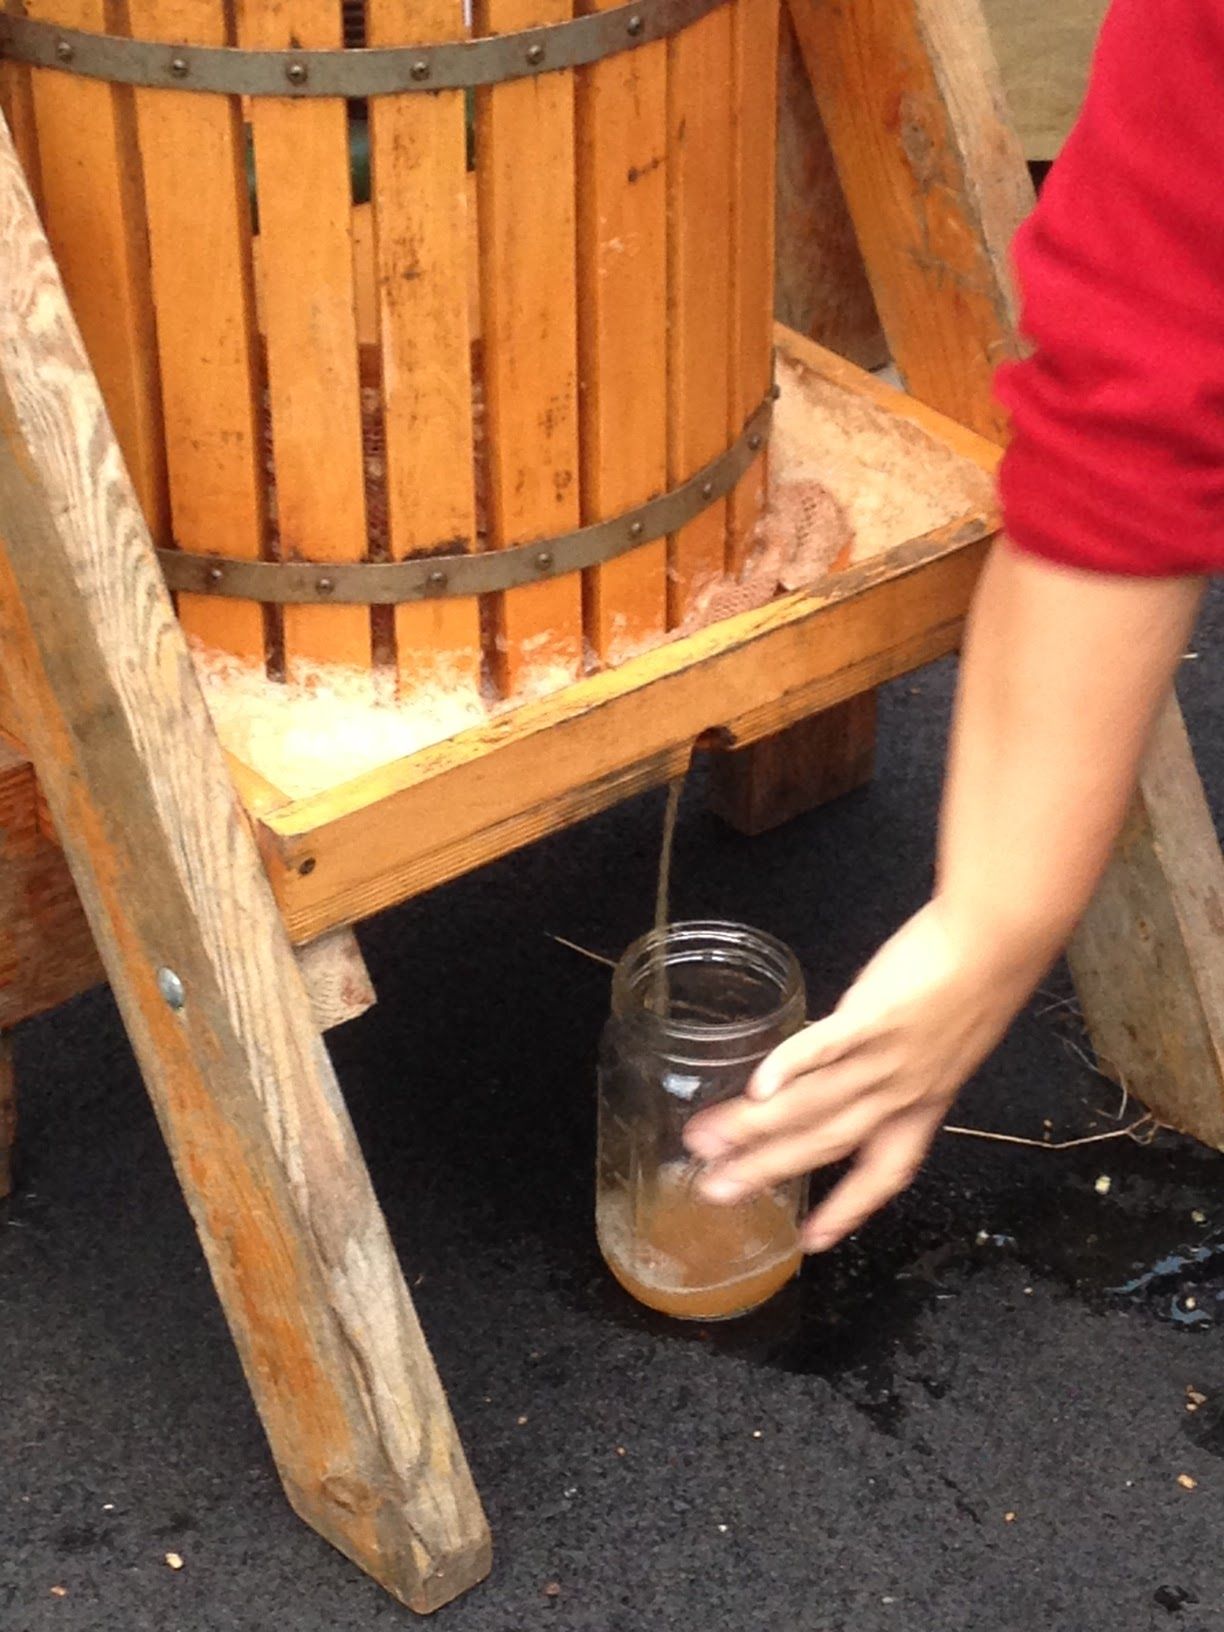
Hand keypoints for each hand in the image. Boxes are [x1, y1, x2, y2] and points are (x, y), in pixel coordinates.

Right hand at [682, 900, 1043, 1252]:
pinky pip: (827, 1046)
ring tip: (705, 1139)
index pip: (883, 1173)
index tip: (812, 1241)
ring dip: (755, 1128)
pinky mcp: (875, 1014)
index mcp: (922, 1106)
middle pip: (826, 1143)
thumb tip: (866, 1069)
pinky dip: (790, 1066)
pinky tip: (755, 1085)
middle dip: (767, 1171)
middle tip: (715, 1191)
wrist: (1000, 942)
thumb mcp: (948, 1044)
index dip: (847, 1210)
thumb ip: (906, 1066)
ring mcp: (887, 1057)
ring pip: (814, 1104)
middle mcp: (901, 1093)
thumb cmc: (979, 981)